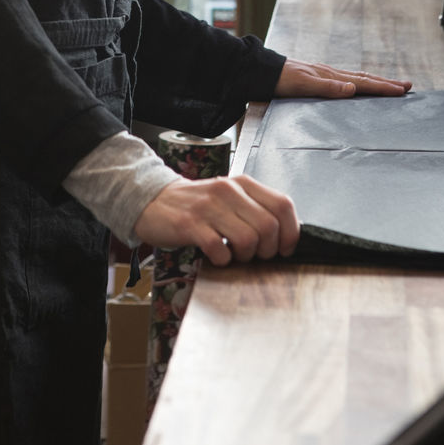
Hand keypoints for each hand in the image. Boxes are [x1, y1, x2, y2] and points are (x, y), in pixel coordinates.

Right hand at [134, 174, 298, 265]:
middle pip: (269, 227)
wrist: (153, 201)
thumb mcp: (229, 198)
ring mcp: (208, 207)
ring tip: (233, 255)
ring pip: (248, 239)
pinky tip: (216, 256)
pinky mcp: (190, 224)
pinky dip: (222, 261)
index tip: (284, 248)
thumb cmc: (197, 205)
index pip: (283, 205)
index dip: (290, 232)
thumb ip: (255, 209)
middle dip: (267, 251)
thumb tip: (285, 235)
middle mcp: (228, 190)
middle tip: (254, 256)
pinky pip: (219, 249)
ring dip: (245, 257)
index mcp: (242, 183)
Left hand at [276, 59, 411, 98]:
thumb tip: (353, 88)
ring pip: (357, 78)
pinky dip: (360, 83)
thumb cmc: (280, 80)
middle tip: (407, 86)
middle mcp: (331, 73)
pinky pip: (346, 80)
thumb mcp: (303, 85)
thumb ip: (327, 87)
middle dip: (386, 83)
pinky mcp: (319, 77)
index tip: (402, 90)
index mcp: (330, 76)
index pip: (363, 83)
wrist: (263, 71)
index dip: (383, 87)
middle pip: (365, 78)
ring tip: (391, 85)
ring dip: (376, 82)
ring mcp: (325, 74)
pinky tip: (360, 86)